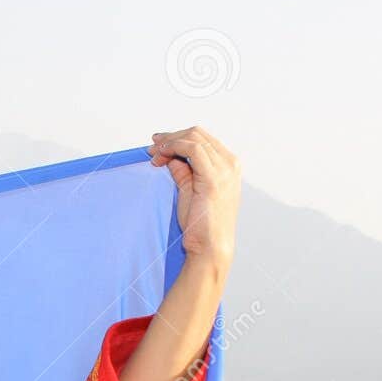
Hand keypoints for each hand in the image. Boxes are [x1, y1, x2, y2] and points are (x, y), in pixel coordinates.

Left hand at [147, 125, 240, 265]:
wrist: (210, 246)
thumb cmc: (201, 224)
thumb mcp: (188, 189)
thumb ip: (182, 170)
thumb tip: (169, 155)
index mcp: (228, 165)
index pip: (202, 139)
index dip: (177, 138)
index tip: (157, 146)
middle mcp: (229, 163)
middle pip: (197, 134)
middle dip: (171, 137)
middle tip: (152, 148)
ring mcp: (224, 169)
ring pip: (194, 137)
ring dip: (169, 142)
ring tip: (153, 153)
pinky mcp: (213, 177)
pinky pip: (191, 149)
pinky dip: (173, 147)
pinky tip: (161, 156)